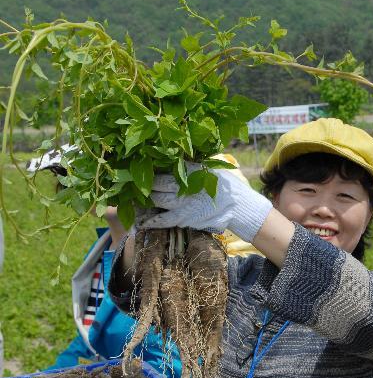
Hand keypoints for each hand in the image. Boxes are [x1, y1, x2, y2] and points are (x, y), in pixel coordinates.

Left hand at [139, 168, 272, 242]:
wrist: (237, 205)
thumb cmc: (224, 184)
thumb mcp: (209, 168)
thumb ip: (191, 165)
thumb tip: (174, 155)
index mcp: (188, 171)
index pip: (162, 169)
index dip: (148, 170)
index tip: (137, 168)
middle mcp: (182, 186)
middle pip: (155, 184)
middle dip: (142, 185)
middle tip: (131, 185)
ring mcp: (181, 204)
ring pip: (155, 201)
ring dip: (144, 201)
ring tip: (135, 201)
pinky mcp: (184, 218)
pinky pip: (163, 220)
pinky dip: (151, 221)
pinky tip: (142, 222)